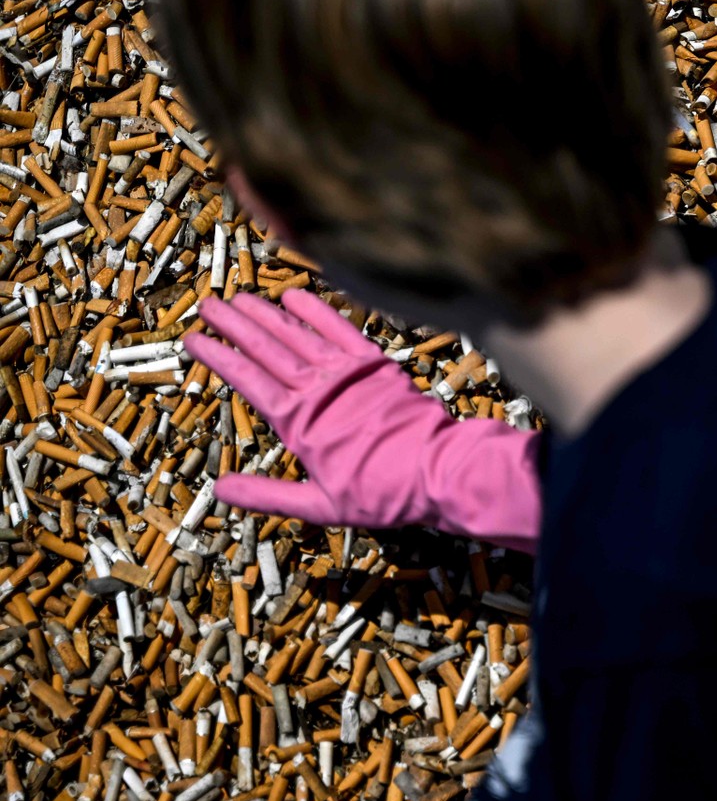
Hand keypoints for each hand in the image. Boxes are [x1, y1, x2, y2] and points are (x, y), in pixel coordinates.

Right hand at [183, 288, 540, 552]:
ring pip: (297, 334)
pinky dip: (316, 311)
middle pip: (266, 349)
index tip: (194, 338)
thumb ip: (267, 495)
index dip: (218, 356)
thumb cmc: (380, 493)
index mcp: (298, 422)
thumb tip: (221, 490)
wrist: (437, 470)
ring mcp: (347, 373)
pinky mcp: (375, 364)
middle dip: (234, 325)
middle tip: (208, 304)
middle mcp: (317, 390)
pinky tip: (295, 294)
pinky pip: (340, 329)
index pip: (247, 379)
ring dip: (267, 313)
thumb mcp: (319, 506)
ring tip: (240, 297)